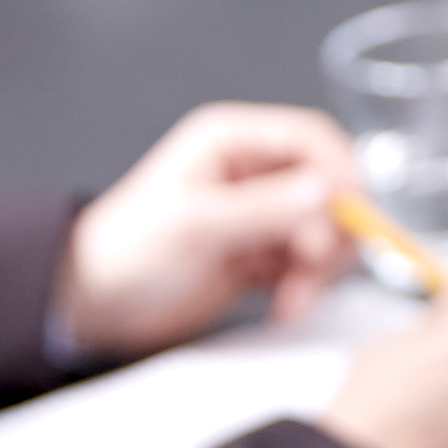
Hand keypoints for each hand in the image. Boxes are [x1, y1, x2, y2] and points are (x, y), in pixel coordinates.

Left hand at [56, 104, 369, 354]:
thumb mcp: (196, 225)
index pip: (310, 140)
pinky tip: (285, 308)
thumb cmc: (127, 250)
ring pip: (322, 231)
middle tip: (310, 268)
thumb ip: (264, 208)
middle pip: (327, 189)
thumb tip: (327, 192)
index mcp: (232, 142)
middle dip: (328, 232)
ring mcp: (259, 216)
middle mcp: (252, 172)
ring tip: (293, 300)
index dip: (341, 174)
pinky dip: (304, 288)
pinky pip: (305, 266)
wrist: (94, 304)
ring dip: (318, 268)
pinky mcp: (260, 256)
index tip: (352, 216)